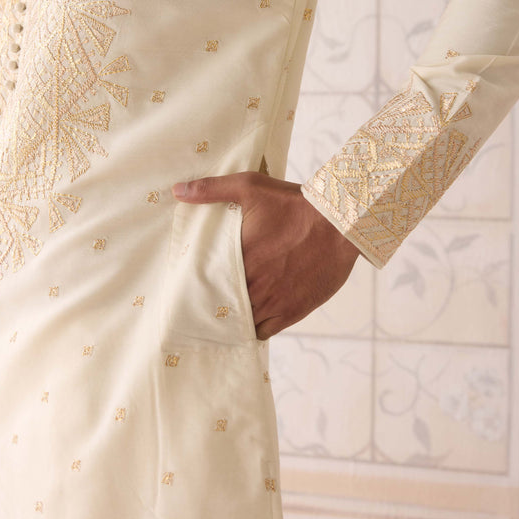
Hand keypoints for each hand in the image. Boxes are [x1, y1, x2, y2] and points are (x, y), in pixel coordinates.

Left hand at [172, 172, 359, 339]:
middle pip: (222, 307)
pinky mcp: (293, 311)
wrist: (340, 222)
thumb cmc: (294, 204)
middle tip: (208, 301)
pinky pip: (265, 331)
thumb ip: (212, 190)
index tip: (193, 287)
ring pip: (242, 323)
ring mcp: (274, 302)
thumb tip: (178, 191)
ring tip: (228, 311)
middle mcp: (254, 285)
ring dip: (235, 318)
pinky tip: (252, 317)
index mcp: (239, 259)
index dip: (198, 289)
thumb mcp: (250, 187)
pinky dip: (256, 327)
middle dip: (215, 305)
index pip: (206, 285)